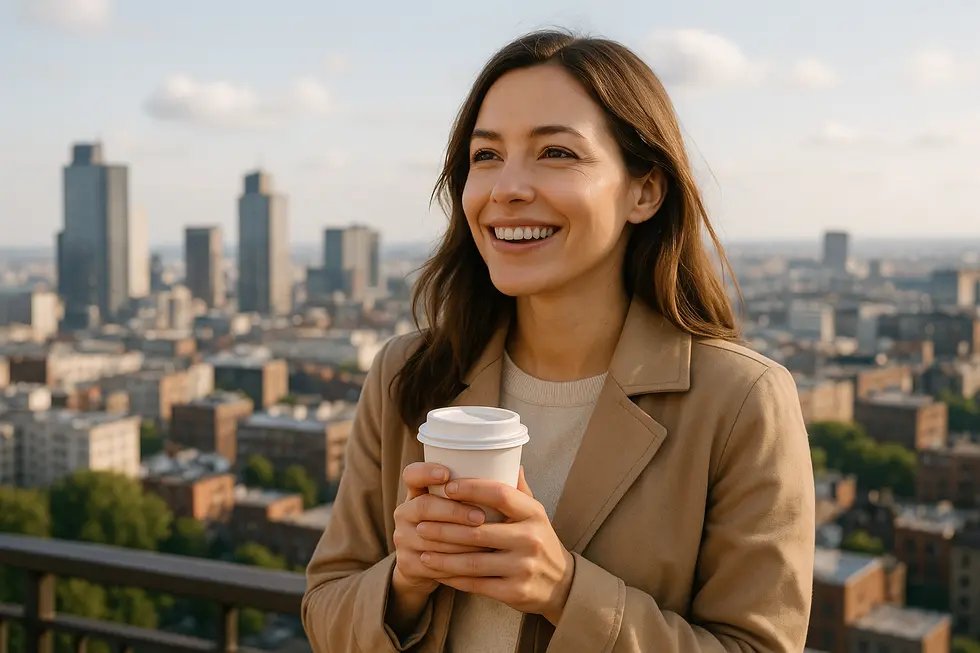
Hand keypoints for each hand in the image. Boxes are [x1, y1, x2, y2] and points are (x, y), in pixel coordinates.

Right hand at [391, 462, 491, 596]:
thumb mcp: (463, 507)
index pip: (412, 474)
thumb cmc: (457, 529)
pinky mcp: (407, 563)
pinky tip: (473, 563)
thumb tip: (518, 470)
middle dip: (453, 511)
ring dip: (458, 540)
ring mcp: (402, 538)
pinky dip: (453, 563)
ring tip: (484, 541)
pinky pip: (430, 563)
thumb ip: (485, 490)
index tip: (446, 474)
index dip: (425, 472)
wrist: (431, 568)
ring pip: (429, 537)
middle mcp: (405, 512)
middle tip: (481, 517)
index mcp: (418, 492)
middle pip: (423, 506)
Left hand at [416, 468, 574, 624]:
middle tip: (420, 524)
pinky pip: (476, 584)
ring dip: (442, 557)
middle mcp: (530, 538)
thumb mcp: (536, 514)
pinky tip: (437, 572)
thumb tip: (509, 460)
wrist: (562, 584)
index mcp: (534, 513)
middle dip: (444, 528)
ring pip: (472, 562)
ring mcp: (523, 567)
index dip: (472, 489)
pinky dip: (452, 578)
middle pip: (478, 531)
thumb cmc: (540, 541)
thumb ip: (519, 490)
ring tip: (422, 550)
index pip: (500, 494)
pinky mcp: (515, 592)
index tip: (447, 488)